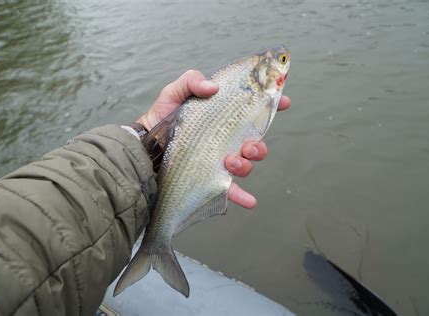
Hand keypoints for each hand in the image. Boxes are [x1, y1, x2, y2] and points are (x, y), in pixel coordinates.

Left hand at [137, 70, 290, 208]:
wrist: (145, 146)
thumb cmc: (161, 116)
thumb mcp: (174, 92)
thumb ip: (191, 81)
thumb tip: (213, 87)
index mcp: (223, 117)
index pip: (253, 110)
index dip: (272, 105)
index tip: (283, 101)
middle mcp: (226, 139)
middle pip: (256, 143)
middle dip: (258, 146)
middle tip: (246, 146)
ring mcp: (220, 160)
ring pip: (247, 164)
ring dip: (246, 165)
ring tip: (230, 162)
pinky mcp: (211, 178)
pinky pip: (231, 190)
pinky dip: (243, 196)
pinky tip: (250, 201)